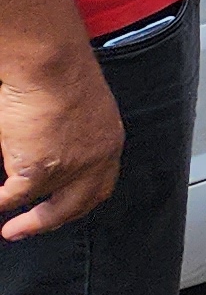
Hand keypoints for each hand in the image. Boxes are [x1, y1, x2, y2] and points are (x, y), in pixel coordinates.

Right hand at [0, 44, 125, 240]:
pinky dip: (3, 204)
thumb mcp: (76, 108)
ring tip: (11, 231)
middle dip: (56, 220)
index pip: (100, 182)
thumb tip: (40, 150)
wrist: (49, 63)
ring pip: (46, 204)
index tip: (65, 209)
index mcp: (107, 140)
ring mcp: (70, 168)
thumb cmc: (57, 70)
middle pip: (80, 203)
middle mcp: (97, 158)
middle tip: (33, 229)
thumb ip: (66, 135)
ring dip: (29, 222)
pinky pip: (14, 197)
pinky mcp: (39, 170)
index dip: (81, 199)